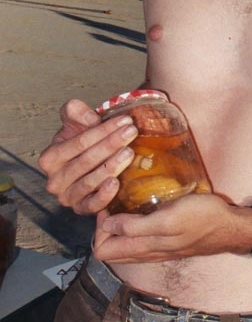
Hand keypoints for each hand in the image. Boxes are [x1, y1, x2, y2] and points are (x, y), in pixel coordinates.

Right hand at [39, 99, 138, 214]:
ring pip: (90, 182)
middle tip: (132, 132)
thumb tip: (91, 119)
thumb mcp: (76, 121)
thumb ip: (75, 112)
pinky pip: (92, 205)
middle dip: (111, 144)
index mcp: (49, 158)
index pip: (79, 143)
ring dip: (112, 166)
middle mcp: (54, 181)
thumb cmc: (83, 141)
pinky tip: (116, 182)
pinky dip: (104, 195)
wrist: (90, 163)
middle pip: (86, 161)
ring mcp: (67, 197)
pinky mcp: (81, 209)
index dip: (102, 131)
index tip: (125, 120)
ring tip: (129, 152)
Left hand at [93, 193, 251, 263]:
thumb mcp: (169, 219)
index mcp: (143, 248)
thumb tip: (107, 227)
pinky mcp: (167, 241)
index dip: (98, 228)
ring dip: (117, 227)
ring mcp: (157, 248)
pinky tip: (140, 208)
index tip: (109, 205)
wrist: (231, 227)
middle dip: (103, 228)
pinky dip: (132, 226)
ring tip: (122, 202)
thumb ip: (137, 227)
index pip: (102, 250)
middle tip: (112, 202)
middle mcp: (146, 252)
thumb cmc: (203, 218)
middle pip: (110, 249)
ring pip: (124, 245)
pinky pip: (139, 239)